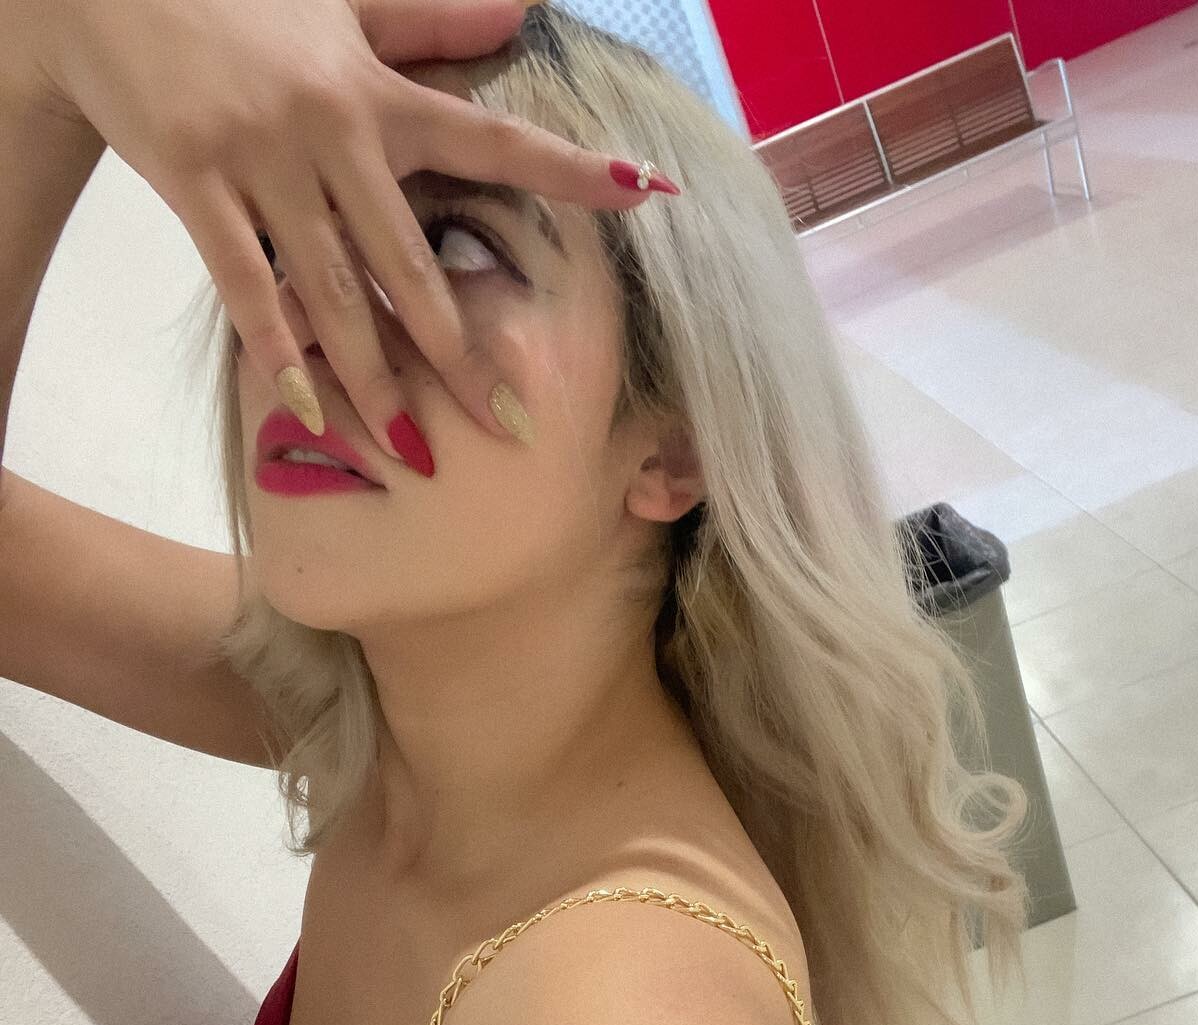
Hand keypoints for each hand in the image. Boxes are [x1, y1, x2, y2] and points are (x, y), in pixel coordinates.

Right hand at [11, 0, 676, 461]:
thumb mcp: (342, 0)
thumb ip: (429, 22)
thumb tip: (520, 15)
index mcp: (378, 94)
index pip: (491, 140)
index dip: (567, 172)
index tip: (643, 197)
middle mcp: (331, 134)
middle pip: (410, 266)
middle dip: (460, 354)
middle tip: (508, 426)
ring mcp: (262, 163)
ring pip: (331, 292)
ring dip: (374, 379)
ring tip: (410, 449)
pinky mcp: (196, 184)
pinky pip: (243, 284)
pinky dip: (278, 351)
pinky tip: (310, 410)